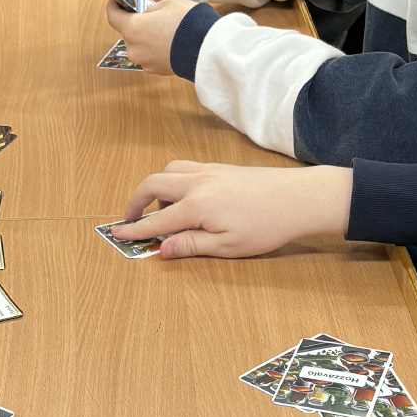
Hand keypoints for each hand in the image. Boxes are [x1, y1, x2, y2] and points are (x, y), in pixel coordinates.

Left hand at [108, 0, 197, 75]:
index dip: (113, 7)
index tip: (116, 1)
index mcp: (132, 29)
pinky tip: (170, 41)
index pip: (112, 17)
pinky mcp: (157, 71)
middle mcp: (134, 48)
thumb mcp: (169, 2)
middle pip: (128, 32)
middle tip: (148, 13)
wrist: (208, 48)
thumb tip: (148, 13)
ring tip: (163, 28)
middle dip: (136, 22)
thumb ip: (152, 7)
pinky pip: (151, 55)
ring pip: (140, 45)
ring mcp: (145, 62)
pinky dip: (156, 48)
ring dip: (147, 37)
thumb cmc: (187, 22)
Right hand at [114, 161, 354, 259]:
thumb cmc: (266, 226)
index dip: (134, 229)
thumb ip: (190, 245)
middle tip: (131, 219)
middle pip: (153, 184)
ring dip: (157, 187)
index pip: (156, 219)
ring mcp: (209, 171)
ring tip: (163, 210)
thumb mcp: (227, 246)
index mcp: (196, 205)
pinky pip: (186, 168)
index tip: (117, 234)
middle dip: (137, 200)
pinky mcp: (221, 167)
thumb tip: (161, 249)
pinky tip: (187, 198)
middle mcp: (197, 182)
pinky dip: (175, 180)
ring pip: (169, 170)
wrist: (299, 198)